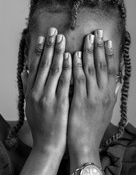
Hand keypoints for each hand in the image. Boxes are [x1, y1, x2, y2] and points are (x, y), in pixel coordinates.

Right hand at [21, 28, 71, 174]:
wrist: (47, 144)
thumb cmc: (40, 124)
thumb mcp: (30, 105)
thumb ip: (28, 86)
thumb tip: (25, 69)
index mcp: (30, 91)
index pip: (34, 66)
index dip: (38, 50)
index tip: (43, 36)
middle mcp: (37, 92)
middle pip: (44, 64)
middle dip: (49, 46)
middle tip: (54, 31)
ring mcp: (48, 97)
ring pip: (54, 70)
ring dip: (58, 52)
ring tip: (63, 38)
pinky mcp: (60, 103)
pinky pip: (64, 83)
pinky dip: (67, 68)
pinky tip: (71, 57)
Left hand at [68, 30, 119, 168]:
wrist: (86, 144)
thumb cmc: (95, 126)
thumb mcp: (108, 110)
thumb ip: (113, 94)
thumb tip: (119, 81)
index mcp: (109, 94)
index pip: (111, 69)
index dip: (109, 53)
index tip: (106, 39)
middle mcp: (103, 94)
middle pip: (102, 66)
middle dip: (99, 47)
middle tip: (97, 32)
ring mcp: (93, 97)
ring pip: (91, 70)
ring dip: (89, 52)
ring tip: (87, 38)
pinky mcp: (80, 102)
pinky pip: (79, 81)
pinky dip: (77, 67)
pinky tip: (75, 55)